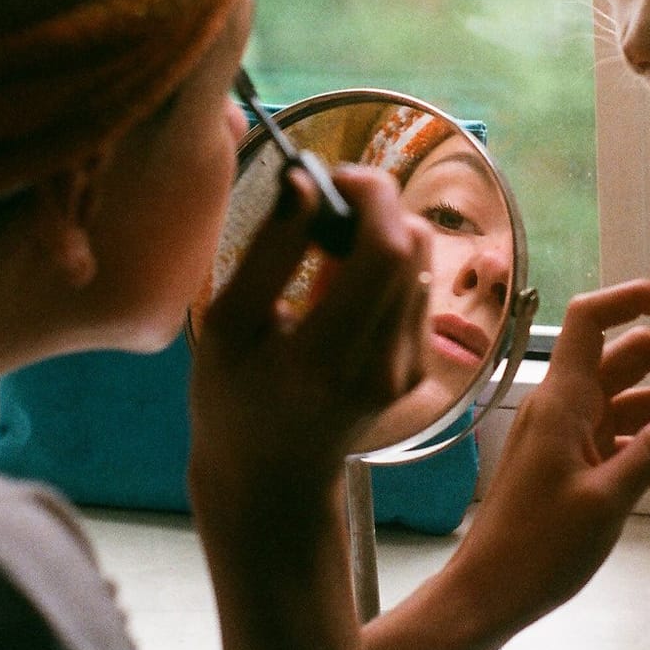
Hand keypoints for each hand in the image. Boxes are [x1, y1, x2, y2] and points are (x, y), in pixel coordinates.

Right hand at [188, 163, 432, 516]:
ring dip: (380, 232)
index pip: (382, 249)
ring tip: (327, 246)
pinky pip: (416, 287)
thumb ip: (269, 252)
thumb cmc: (234, 397)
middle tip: (324, 203)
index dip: (366, 194)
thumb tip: (302, 181)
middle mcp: (382, 365)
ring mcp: (408, 369)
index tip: (328, 176)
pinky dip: (386, 265)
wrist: (274, 473)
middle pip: (411, 245)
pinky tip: (343, 283)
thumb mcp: (229, 326)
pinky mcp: (418, 367)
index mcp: (326, 358)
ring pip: (420, 260)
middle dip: (374, 205)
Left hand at [444, 280, 649, 632]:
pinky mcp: (582, 468)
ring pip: (644, 413)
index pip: (594, 317)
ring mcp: (576, 437)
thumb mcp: (605, 500)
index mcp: (564, 397)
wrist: (488, 596)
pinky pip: (632, 452)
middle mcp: (570, 406)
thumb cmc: (535, 548)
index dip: (639, 297)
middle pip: (638, 361)